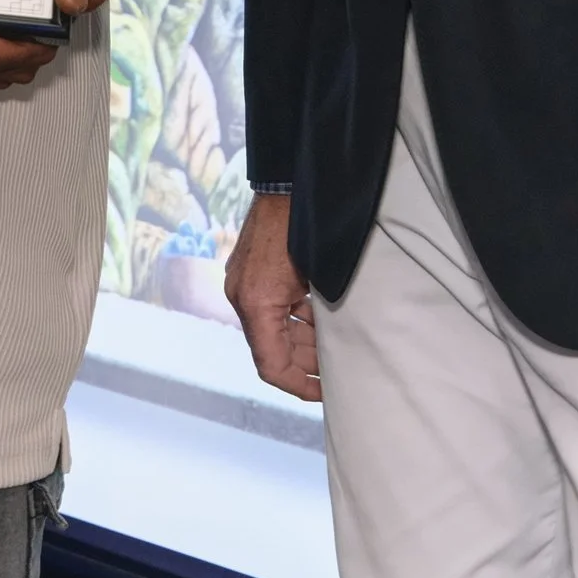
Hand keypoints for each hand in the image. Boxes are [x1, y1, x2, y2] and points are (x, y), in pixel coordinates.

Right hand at [224, 192, 318, 401]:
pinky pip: (269, 308)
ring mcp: (242, 283)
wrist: (286, 185)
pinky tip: (319, 315)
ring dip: (300, 340)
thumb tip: (331, 352)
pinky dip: (293, 318)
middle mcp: (242, 297)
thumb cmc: (305, 230)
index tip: (324, 392)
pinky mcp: (247, 272)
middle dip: (304, 363)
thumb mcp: (317, 283)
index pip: (271, 366)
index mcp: (257, 304)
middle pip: (270, 349)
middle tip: (336, 367)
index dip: (299, 386)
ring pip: (271, 329)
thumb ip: (316, 322)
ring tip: (333, 342)